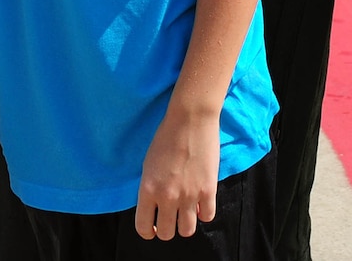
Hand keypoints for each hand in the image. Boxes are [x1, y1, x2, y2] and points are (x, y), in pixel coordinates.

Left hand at [134, 105, 219, 239]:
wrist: (190, 119)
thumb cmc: (166, 137)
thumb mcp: (148, 165)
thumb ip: (151, 189)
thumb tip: (156, 206)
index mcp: (148, 189)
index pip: (143, 227)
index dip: (148, 232)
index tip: (152, 229)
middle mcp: (167, 196)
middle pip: (167, 233)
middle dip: (167, 229)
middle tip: (170, 219)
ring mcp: (189, 195)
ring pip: (187, 230)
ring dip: (186, 224)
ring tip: (186, 212)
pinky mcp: (208, 190)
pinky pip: (207, 216)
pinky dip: (204, 213)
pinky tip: (201, 202)